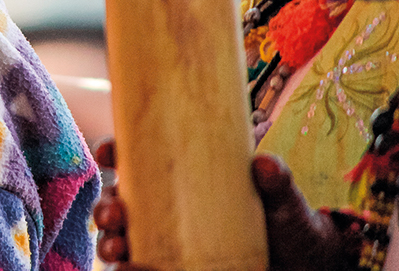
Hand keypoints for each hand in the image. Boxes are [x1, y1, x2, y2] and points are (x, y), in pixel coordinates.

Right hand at [92, 141, 348, 270]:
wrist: (306, 267)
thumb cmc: (290, 226)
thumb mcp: (284, 203)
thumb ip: (277, 184)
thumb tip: (264, 162)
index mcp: (178, 181)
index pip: (134, 161)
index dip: (112, 152)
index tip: (109, 152)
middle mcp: (163, 212)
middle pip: (117, 203)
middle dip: (104, 207)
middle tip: (114, 215)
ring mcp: (165, 246)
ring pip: (119, 240)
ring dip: (107, 244)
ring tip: (117, 252)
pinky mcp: (170, 269)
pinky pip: (139, 270)